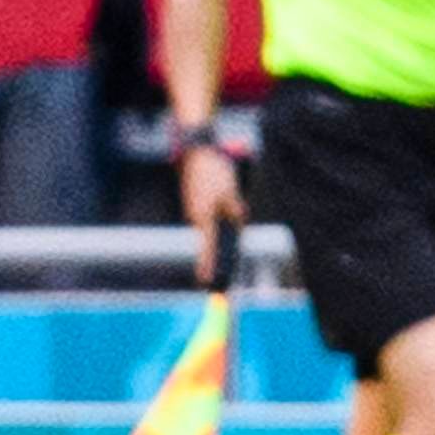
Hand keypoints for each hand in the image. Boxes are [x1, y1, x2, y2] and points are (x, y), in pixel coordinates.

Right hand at [174, 139, 245, 278]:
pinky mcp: (196, 204)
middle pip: (209, 241)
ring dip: (216, 240)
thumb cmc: (214, 172)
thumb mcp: (231, 193)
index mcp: (204, 216)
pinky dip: (214, 227)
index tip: (205, 281)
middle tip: (214, 277)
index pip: (208, 246)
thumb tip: (239, 223)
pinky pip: (207, 221)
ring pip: (209, 230)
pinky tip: (223, 221)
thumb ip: (236, 211)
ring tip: (220, 248)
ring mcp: (194, 211)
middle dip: (213, 258)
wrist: (197, 153)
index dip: (208, 265)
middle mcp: (196, 217)